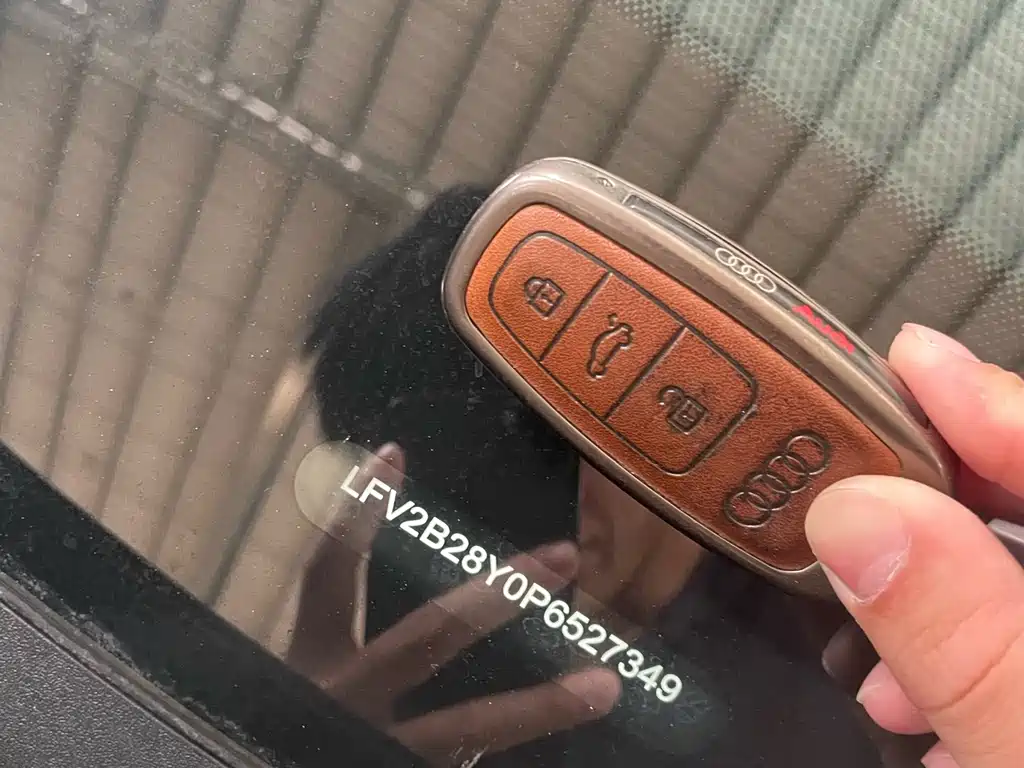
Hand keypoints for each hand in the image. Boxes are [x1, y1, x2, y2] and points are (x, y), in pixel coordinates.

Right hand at [288, 442, 620, 765]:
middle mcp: (344, 698)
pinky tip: (574, 742)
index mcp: (312, 660)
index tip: (392, 453)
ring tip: (606, 683)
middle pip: (429, 636)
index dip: (356, 513)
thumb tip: (419, 600)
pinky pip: (474, 765)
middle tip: (565, 556)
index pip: (329, 573)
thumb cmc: (282, 735)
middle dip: (500, 595)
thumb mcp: (300, 687)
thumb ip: (343, 650)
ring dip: (542, 704)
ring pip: (469, 724)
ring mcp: (376, 747)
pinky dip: (525, 753)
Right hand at [806, 324, 1023, 767]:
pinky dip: (961, 658)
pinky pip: (1014, 638)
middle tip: (851, 498)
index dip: (988, 397)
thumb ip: (965, 642)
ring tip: (883, 664)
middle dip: (937, 509)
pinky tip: (923, 709)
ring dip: (933, 602)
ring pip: (1016, 579)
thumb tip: (859, 515)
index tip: (909, 360)